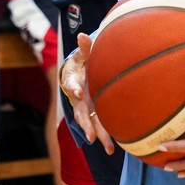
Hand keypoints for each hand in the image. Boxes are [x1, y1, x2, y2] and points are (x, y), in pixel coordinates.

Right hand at [60, 33, 115, 153]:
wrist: (78, 73)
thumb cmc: (82, 63)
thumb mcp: (82, 54)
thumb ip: (85, 48)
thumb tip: (82, 35)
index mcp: (73, 80)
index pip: (71, 83)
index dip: (74, 87)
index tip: (78, 91)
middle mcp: (78, 98)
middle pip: (80, 112)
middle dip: (86, 124)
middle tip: (90, 136)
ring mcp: (85, 107)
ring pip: (89, 123)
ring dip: (97, 135)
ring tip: (107, 148)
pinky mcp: (93, 113)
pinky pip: (99, 125)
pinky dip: (105, 136)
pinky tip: (113, 148)